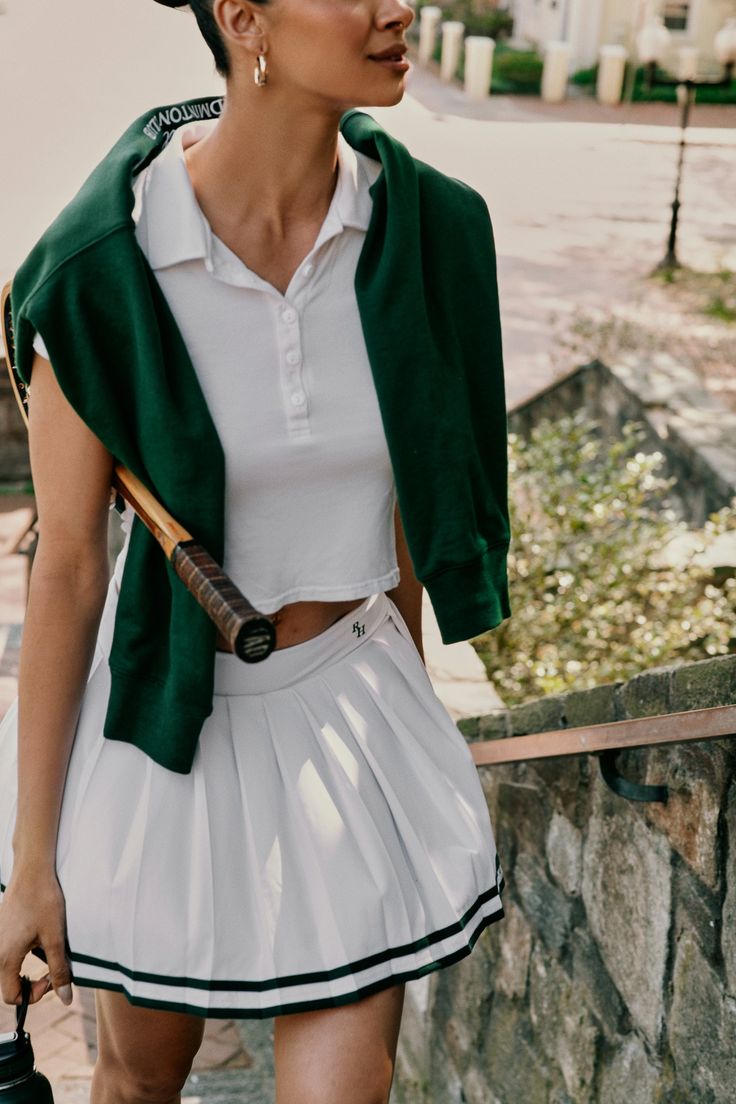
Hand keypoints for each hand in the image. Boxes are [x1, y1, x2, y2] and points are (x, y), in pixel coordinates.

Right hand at [0, 869, 72, 1006]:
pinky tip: (37, 938)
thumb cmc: (44, 901)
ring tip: (46, 951)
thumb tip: (65, 998)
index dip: (34, 995)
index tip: (52, 979)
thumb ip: (59, 970)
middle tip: (52, 968)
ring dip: (27, 969)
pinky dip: (22, 955)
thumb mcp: (55, 938)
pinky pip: (8, 953)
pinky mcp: (1, 929)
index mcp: (6, 958)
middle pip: (9, 985)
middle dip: (32, 984)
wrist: (32, 871)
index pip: (11, 997)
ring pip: (9, 969)